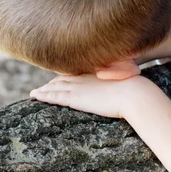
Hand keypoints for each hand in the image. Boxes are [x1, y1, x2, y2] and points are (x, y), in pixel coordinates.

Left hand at [30, 74, 157, 118]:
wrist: (134, 94)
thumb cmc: (136, 87)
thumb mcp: (128, 78)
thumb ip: (123, 76)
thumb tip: (133, 72)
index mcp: (95, 72)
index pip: (75, 73)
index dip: (65, 75)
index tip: (58, 78)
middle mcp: (84, 77)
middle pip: (62, 78)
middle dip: (51, 83)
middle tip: (42, 87)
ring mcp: (78, 87)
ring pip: (55, 87)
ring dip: (43, 89)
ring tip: (34, 92)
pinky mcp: (75, 98)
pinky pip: (54, 96)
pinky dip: (43, 95)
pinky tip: (34, 95)